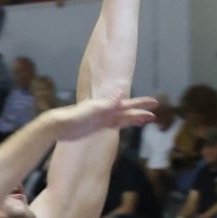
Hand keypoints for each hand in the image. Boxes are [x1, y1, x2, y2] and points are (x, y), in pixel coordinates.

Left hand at [41, 91, 158, 141]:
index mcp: (108, 107)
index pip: (129, 105)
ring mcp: (103, 119)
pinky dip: (123, 124)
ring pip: (123, 119)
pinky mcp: (98, 126)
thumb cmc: (75, 116)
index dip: (142, 104)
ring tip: (146, 120)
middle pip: (128, 112)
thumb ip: (109, 102)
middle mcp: (107, 112)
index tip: (155, 102)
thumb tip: (123, 91)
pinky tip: (128, 124)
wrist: (61, 125)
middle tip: (155, 114)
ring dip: (134, 119)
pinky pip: (115, 125)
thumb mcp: (93, 109)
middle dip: (141, 112)